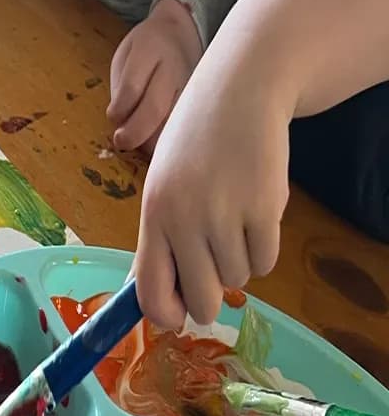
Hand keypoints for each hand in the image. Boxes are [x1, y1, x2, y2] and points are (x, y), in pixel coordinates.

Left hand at [107, 0, 203, 153]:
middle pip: (155, 108)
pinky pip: (187, 126)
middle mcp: (173, 69)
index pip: (132, 86)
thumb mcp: (126, 58)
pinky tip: (161, 146)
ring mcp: (192, 86)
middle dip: (135, 131)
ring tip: (141, 146)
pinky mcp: (202, 101)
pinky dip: (173, 140)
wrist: (182, 32)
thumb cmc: (146, 49)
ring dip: (156, 141)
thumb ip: (123, 88)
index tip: (112, 117)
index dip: (120, 108)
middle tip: (122, 141)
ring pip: (175, 122)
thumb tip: (121, 123)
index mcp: (149, 51)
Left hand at [135, 65, 290, 327]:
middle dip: (208, 302)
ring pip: (237, 280)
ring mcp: (226, 213)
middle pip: (201, 298)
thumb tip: (163, 296)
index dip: (165, 315)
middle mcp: (185, 218)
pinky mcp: (266, 208)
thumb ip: (163, 236)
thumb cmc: (194, 145)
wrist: (238, 95)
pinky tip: (254, 220)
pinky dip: (263, 252)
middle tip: (212, 287)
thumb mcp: (163, 186)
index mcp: (153, 214)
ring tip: (231, 226)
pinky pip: (266, 262)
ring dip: (237, 265)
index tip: (176, 319)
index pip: (150, 288)